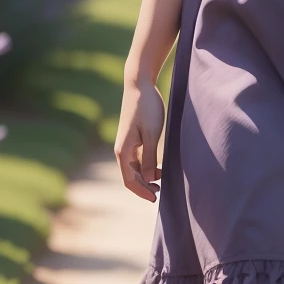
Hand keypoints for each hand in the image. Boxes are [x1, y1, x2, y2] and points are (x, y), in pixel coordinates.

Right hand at [115, 80, 166, 201]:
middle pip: (130, 176)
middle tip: (161, 193)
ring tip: (162, 179)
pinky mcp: (132, 137)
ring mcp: (126, 143)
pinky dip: (146, 166)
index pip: (129, 180)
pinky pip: (137, 158)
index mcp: (123, 150)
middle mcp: (121, 149)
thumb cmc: (147, 107)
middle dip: (144, 186)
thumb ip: (150, 157)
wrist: (139, 85)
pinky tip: (158, 166)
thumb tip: (148, 178)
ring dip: (146, 176)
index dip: (141, 191)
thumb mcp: (152, 133)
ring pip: (134, 168)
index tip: (156, 199)